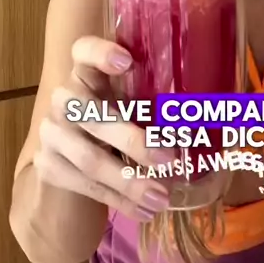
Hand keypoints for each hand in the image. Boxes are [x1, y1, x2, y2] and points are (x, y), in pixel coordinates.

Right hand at [33, 37, 173, 220]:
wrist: (67, 161)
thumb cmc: (113, 120)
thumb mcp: (129, 104)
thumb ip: (153, 100)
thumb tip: (214, 113)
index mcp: (87, 72)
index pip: (84, 51)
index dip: (101, 53)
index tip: (127, 61)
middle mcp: (64, 97)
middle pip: (93, 115)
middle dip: (133, 140)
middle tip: (169, 159)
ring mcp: (52, 133)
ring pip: (90, 158)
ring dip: (130, 181)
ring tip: (162, 197)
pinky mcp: (49, 166)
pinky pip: (86, 186)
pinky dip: (119, 201)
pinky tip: (145, 211)